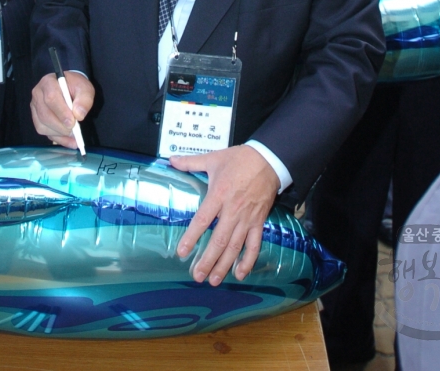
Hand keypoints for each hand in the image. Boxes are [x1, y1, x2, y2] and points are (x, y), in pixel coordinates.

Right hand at [30, 71, 94, 147]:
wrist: (69, 87)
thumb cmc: (76, 86)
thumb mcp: (85, 88)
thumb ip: (85, 99)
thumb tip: (79, 115)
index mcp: (48, 82)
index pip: (51, 98)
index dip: (61, 112)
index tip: (73, 121)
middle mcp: (37, 94)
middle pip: (45, 114)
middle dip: (60, 126)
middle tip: (74, 130)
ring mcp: (34, 107)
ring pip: (42, 125)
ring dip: (59, 133)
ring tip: (74, 135)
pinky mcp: (36, 118)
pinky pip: (43, 132)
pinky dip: (57, 138)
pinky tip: (70, 140)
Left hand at [170, 145, 279, 285]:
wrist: (268, 160)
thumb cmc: (239, 159)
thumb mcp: (213, 158)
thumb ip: (191, 162)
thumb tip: (171, 160)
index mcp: (219, 194)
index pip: (202, 220)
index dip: (192, 237)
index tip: (182, 252)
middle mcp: (232, 210)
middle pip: (218, 240)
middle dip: (207, 260)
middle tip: (197, 276)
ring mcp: (247, 218)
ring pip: (235, 247)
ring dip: (224, 265)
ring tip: (214, 280)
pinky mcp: (259, 222)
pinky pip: (254, 244)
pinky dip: (248, 260)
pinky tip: (240, 274)